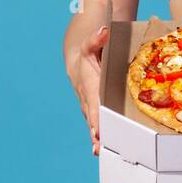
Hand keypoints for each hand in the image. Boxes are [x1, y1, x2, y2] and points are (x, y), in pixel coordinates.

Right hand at [70, 25, 108, 156]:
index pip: (94, 103)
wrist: (77, 61)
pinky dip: (98, 136)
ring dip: (96, 138)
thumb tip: (104, 31)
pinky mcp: (93, 110)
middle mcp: (87, 98)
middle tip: (99, 145)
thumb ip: (97, 39)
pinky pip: (96, 124)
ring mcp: (89, 106)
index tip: (98, 129)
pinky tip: (101, 148)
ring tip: (100, 151)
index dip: (97, 117)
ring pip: (93, 124)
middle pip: (92, 118)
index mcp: (89, 85)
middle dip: (95, 132)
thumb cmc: (88, 53)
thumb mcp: (91, 45)